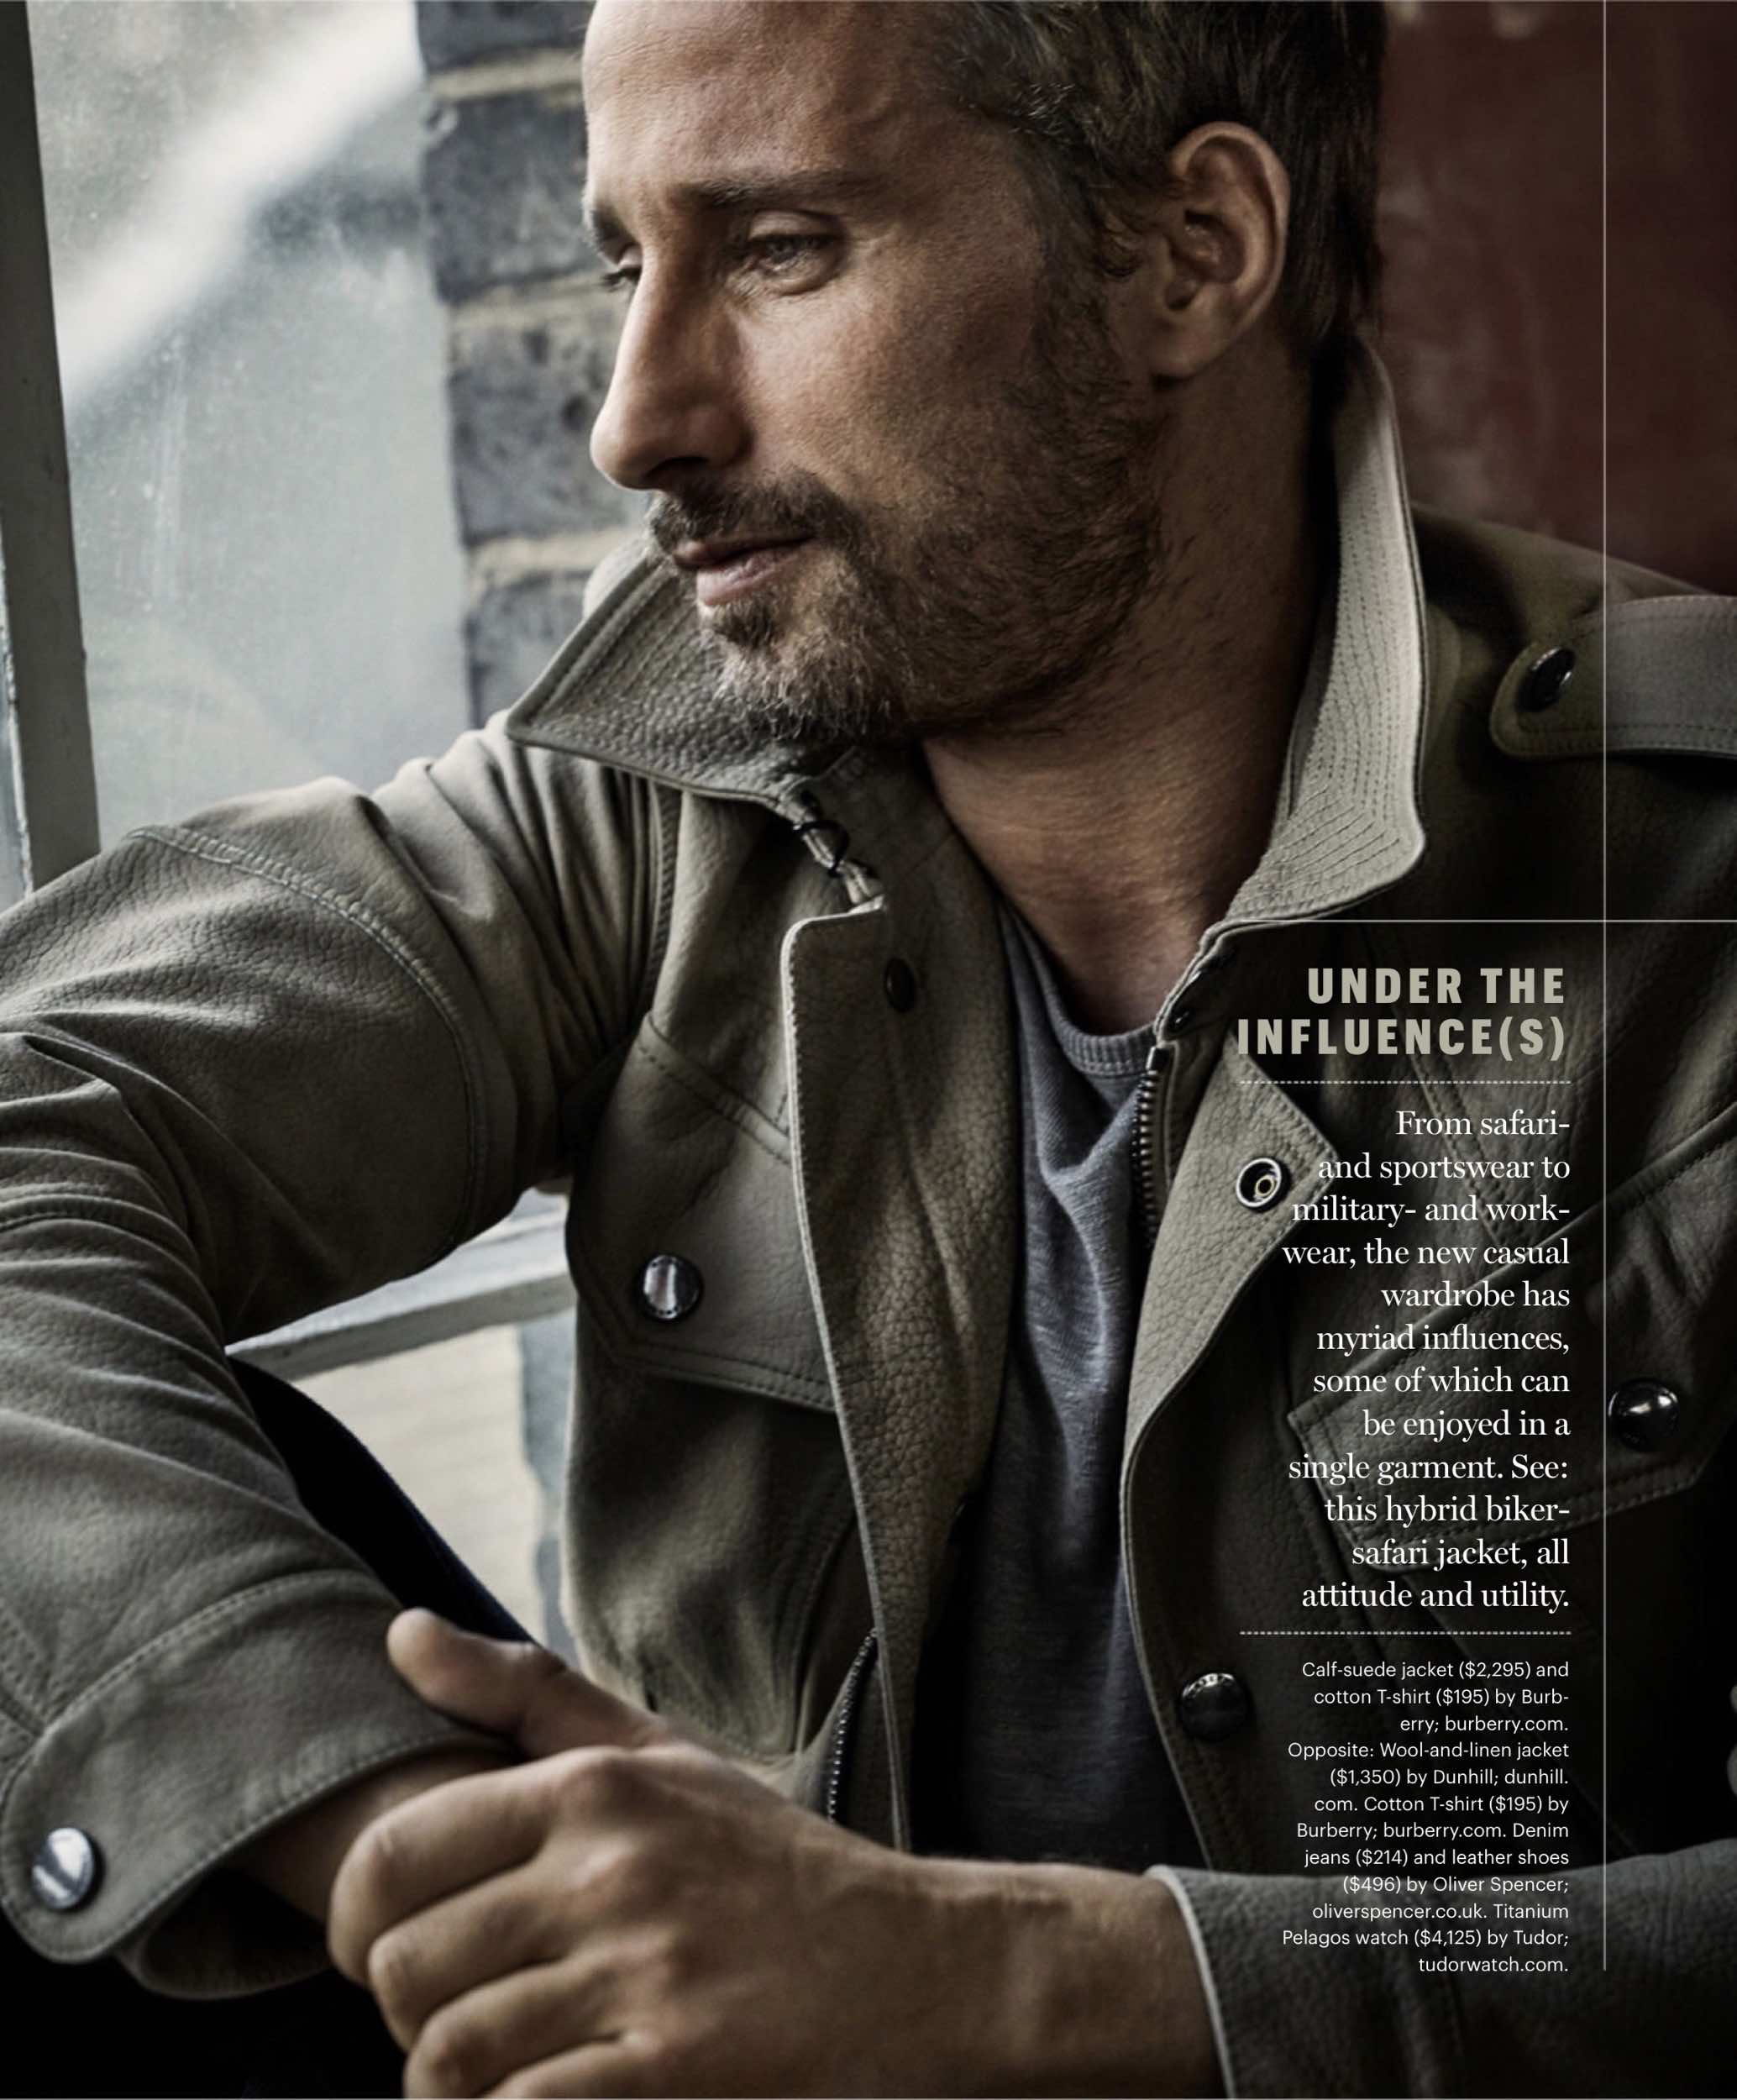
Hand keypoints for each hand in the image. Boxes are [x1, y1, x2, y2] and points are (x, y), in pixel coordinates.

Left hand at [329, 1612, 1218, 2096]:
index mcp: (596, 1788)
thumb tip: (398, 1630)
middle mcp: (613, 1869)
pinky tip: (549, 2098)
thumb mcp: (662, 1756)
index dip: (357, 1919)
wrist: (923, 1967)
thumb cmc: (772, 1863)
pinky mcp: (677, 2070)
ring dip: (450, 2085)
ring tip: (493, 2074)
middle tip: (450, 2019)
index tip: (383, 1948)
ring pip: (449, 2053)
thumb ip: (524, 1694)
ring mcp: (647, 1972)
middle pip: (406, 1967)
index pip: (392, 1853)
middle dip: (404, 2013)